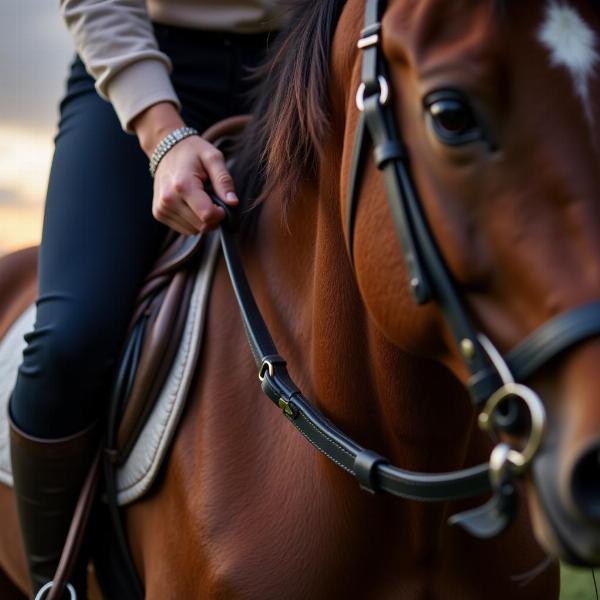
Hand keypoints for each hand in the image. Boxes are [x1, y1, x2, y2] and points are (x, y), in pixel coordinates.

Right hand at [133, 102, 237, 234]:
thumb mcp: (213, 158)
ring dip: (203, 220)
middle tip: (212, 198)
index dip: (221, 213)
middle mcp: (168, 199)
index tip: (222, 201)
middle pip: (202, 225)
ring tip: (200, 199)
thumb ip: (224, 181)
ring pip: (194, 231)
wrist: (165, 149)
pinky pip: (185, 229)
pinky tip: (191, 204)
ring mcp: (161, 208)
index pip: (208, 215)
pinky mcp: (159, 214)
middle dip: (213, 217)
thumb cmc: (193, 152)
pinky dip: (193, 221)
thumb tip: (233, 203)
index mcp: (182, 185)